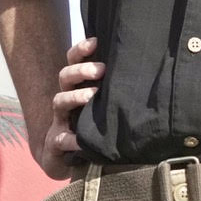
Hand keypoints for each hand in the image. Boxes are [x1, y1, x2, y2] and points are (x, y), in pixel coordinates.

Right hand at [37, 37, 104, 179]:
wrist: (71, 158)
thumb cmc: (96, 122)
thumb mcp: (106, 100)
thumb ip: (116, 84)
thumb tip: (144, 64)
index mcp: (79, 84)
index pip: (74, 60)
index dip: (81, 49)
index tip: (96, 41)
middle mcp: (67, 98)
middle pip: (65, 76)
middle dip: (82, 70)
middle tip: (101, 70)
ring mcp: (60, 119)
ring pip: (59, 101)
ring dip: (75, 96)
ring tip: (92, 95)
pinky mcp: (56, 142)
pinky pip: (59, 140)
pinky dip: (68, 139)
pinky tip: (77, 140)